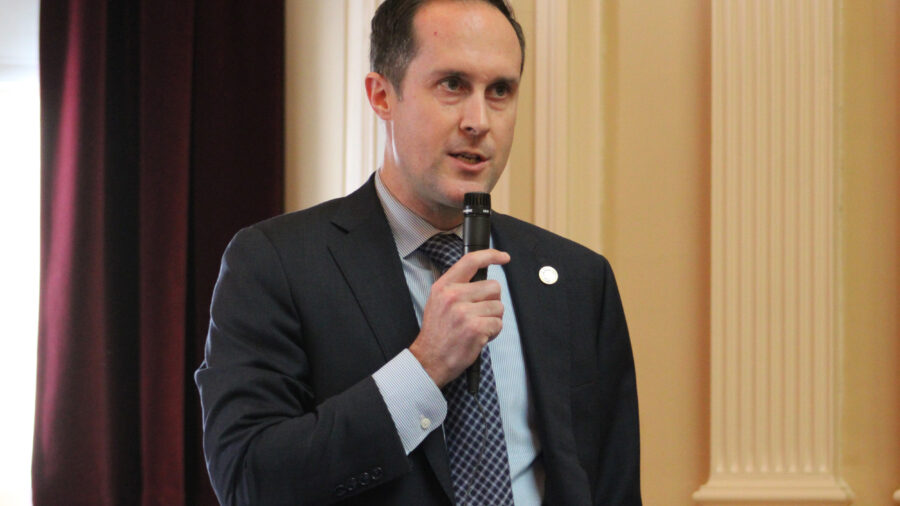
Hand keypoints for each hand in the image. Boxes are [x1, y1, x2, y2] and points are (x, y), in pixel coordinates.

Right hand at [409, 249, 510, 387]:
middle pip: (493, 286)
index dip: (491, 255)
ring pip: (498, 306)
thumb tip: (483, 279)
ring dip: (493, 319)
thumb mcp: (438, 302)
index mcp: (444, 286)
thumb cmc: (438, 333)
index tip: (504, 257)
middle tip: (478, 314)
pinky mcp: (475, 328)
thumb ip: (457, 287)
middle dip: (492, 301)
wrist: (429, 360)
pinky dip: (493, 332)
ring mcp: (464, 312)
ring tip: (476, 327)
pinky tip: (478, 336)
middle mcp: (453, 296)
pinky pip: (498, 323)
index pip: (470, 261)